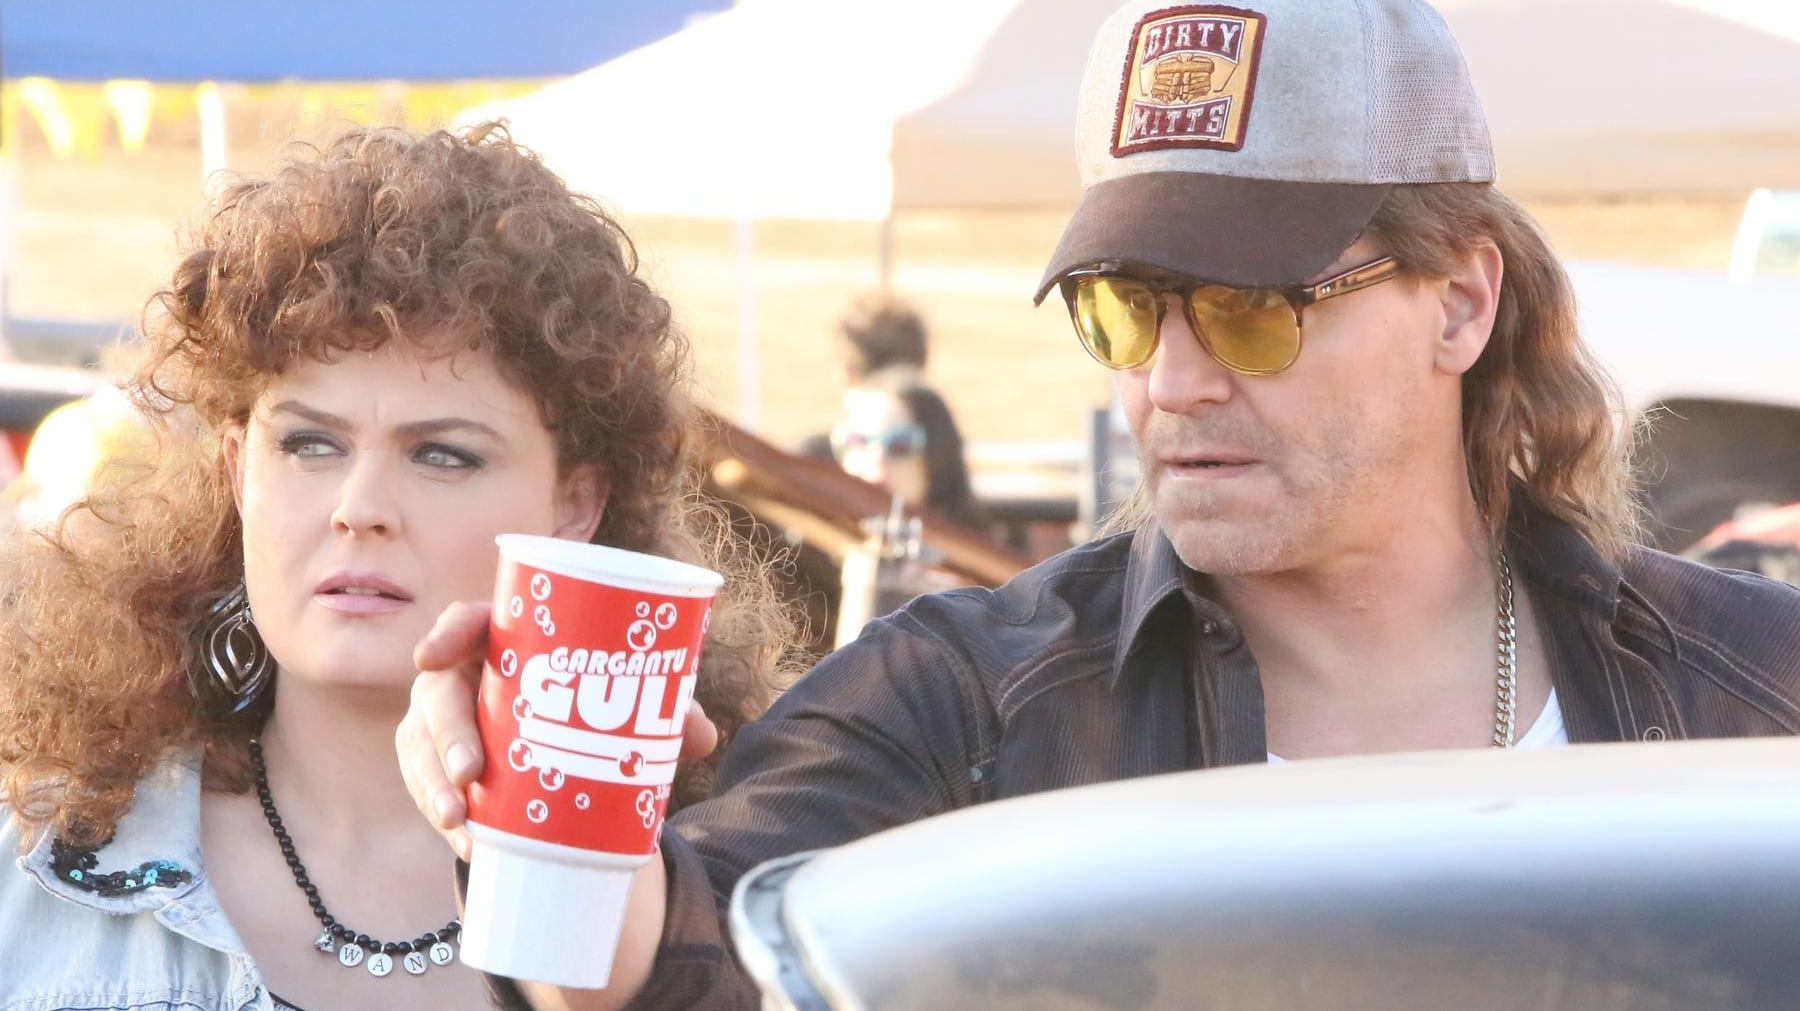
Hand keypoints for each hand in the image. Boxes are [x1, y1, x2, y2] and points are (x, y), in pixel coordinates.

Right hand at [398, 601, 720, 861]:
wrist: (570, 752)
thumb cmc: (596, 706)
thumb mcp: (628, 705)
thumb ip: (664, 713)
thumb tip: (703, 734)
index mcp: (504, 641)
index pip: (466, 623)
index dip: (445, 634)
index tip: (429, 657)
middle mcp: (464, 676)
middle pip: (438, 692)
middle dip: (448, 732)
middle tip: (470, 771)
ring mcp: (443, 724)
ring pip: (421, 747)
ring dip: (433, 784)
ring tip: (460, 819)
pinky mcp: (438, 768)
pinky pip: (430, 791)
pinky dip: (449, 820)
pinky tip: (470, 844)